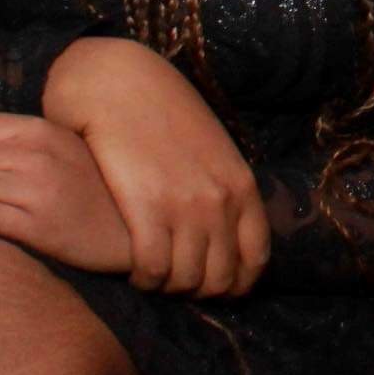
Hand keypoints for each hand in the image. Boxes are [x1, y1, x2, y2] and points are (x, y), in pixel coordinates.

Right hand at [41, 36, 268, 294]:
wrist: (117, 83)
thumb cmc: (160, 112)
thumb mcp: (209, 147)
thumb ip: (221, 185)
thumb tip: (224, 224)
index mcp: (241, 185)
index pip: (256, 257)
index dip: (239, 283)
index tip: (219, 289)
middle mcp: (221, 201)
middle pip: (221, 277)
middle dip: (200, 291)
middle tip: (178, 286)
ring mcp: (186, 207)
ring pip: (186, 280)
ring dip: (169, 288)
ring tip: (154, 279)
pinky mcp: (147, 209)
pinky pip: (152, 270)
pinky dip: (144, 280)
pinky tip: (135, 272)